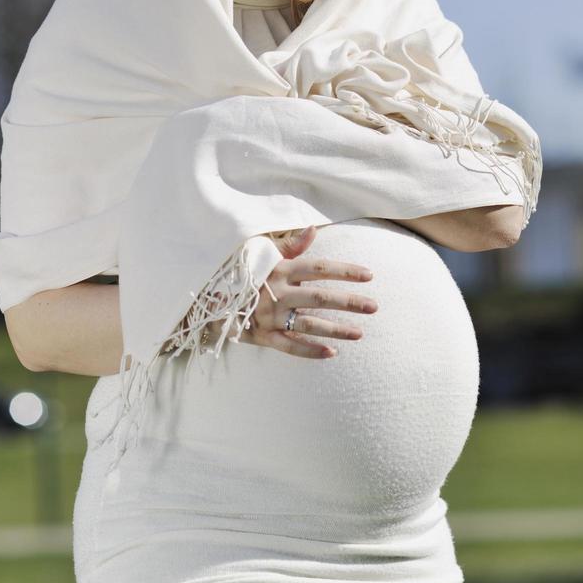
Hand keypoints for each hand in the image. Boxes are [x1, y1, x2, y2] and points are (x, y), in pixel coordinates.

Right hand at [235, 226, 377, 358]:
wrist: (209, 298)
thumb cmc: (243, 272)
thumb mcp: (263, 253)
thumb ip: (291, 244)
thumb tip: (314, 229)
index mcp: (279, 270)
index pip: (318, 268)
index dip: (344, 271)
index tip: (369, 275)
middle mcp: (276, 293)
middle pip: (319, 297)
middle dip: (348, 302)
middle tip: (374, 306)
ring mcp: (269, 317)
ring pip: (308, 324)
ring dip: (335, 329)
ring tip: (360, 333)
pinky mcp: (261, 336)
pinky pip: (289, 347)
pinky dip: (309, 351)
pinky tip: (331, 353)